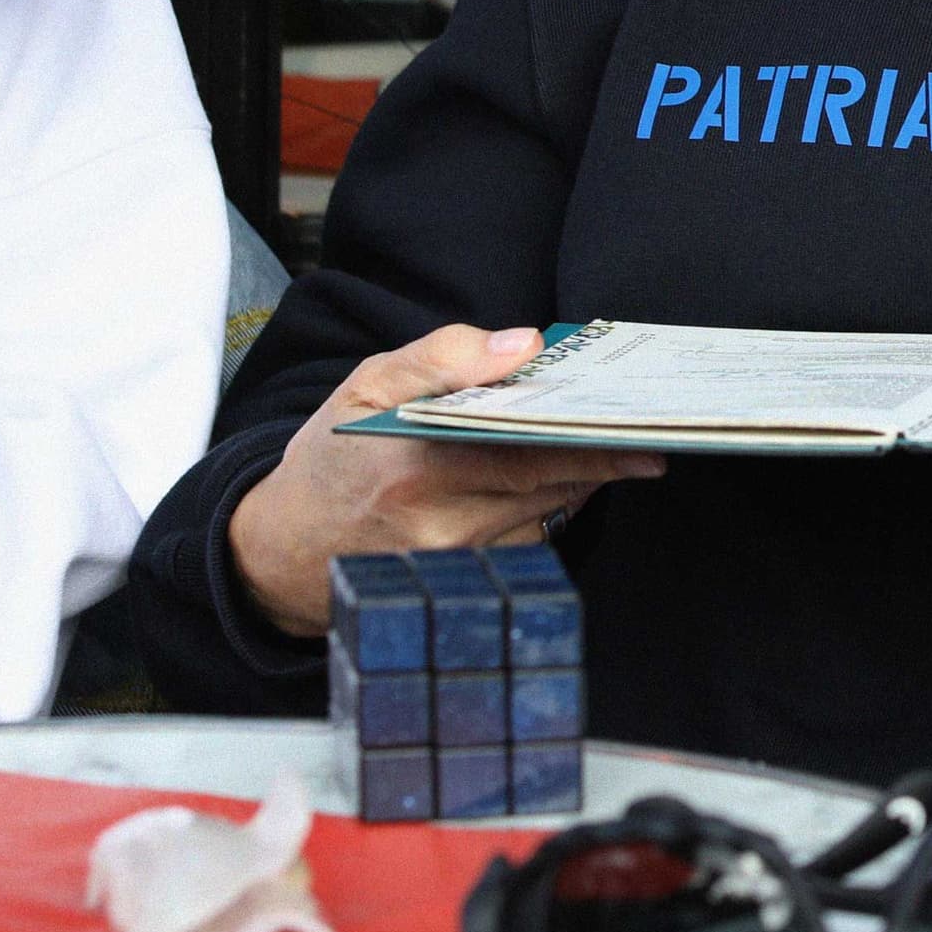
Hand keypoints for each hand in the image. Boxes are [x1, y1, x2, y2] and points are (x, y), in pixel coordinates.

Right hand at [228, 326, 665, 638]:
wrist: (284, 548)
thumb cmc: (334, 456)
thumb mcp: (368, 385)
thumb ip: (444, 356)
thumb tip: (523, 346)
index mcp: (414, 464)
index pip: (524, 453)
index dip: (588, 444)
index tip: (638, 432)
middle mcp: (437, 524)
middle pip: (547, 488)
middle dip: (601, 460)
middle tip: (648, 439)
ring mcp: (452, 564)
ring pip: (543, 516)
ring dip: (574, 483)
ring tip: (598, 448)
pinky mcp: (461, 585)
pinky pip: (525, 542)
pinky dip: (543, 511)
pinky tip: (542, 484)